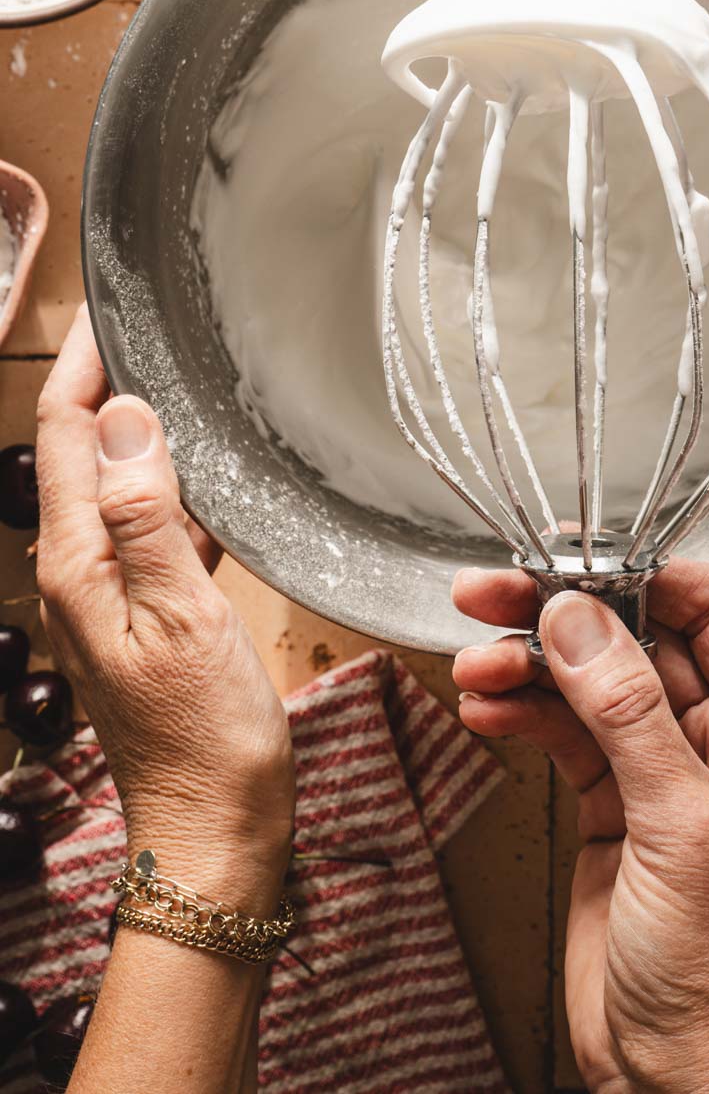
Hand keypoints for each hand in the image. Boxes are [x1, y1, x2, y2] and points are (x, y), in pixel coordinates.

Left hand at [35, 307, 294, 908]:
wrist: (216, 829)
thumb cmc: (203, 735)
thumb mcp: (181, 615)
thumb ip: (146, 514)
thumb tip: (120, 416)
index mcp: (79, 564)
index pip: (66, 435)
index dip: (83, 364)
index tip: (109, 305)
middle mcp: (83, 571)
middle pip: (83, 452)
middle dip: (105, 381)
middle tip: (148, 321)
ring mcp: (115, 593)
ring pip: (122, 484)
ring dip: (144, 429)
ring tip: (184, 376)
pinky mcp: (152, 612)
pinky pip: (157, 524)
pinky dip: (179, 484)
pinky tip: (217, 474)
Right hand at [453, 559, 708, 1093]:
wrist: (670, 1076)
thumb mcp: (679, 828)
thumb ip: (628, 713)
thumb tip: (580, 619)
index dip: (646, 576)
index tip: (577, 560)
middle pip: (639, 637)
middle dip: (565, 613)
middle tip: (496, 591)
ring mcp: (661, 770)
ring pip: (589, 681)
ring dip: (528, 664)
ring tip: (476, 660)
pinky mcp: (610, 803)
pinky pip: (561, 732)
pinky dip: (520, 712)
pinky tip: (486, 706)